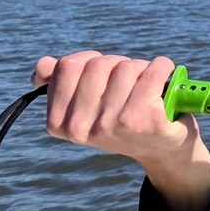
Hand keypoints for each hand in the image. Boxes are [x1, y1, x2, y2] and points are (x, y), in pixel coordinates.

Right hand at [34, 52, 209, 210]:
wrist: (164, 150)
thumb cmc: (124, 120)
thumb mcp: (88, 106)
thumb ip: (63, 83)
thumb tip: (43, 65)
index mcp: (59, 123)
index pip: (67, 66)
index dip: (91, 60)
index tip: (104, 74)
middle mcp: (82, 127)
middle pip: (99, 64)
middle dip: (118, 65)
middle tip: (131, 84)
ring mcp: (113, 124)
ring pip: (127, 67)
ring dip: (142, 69)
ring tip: (148, 89)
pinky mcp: (145, 119)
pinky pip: (154, 72)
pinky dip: (163, 67)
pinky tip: (166, 77)